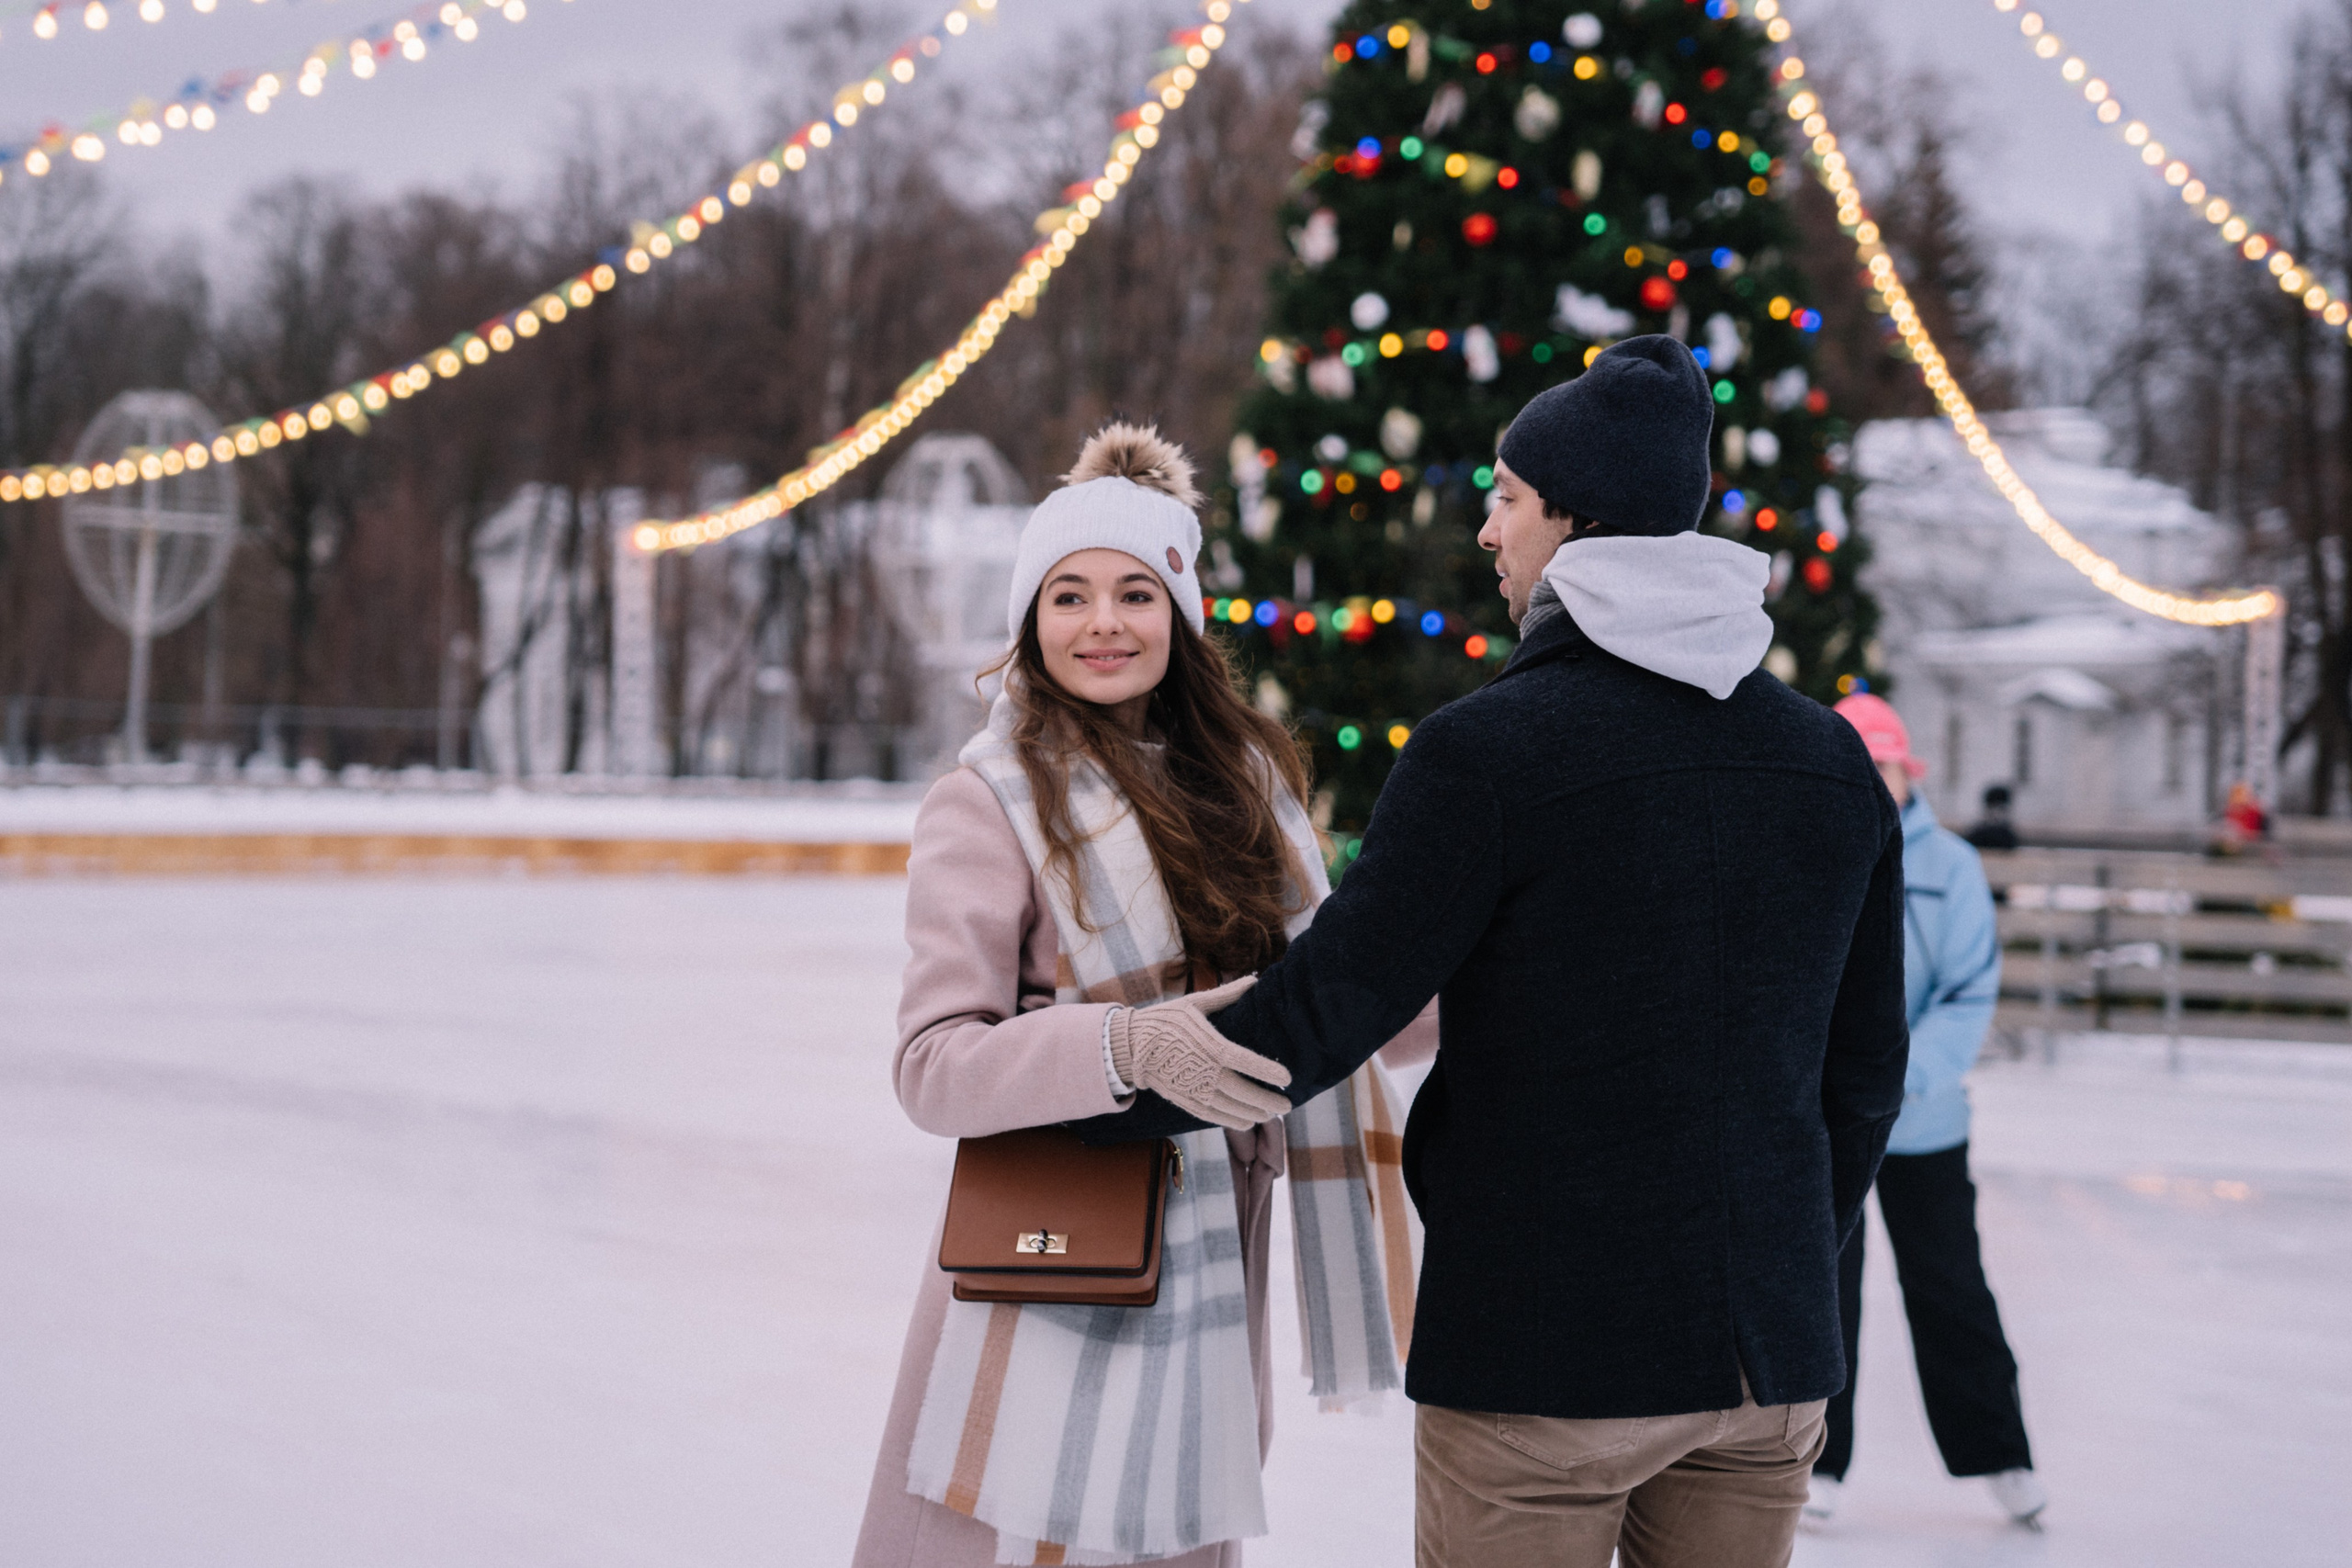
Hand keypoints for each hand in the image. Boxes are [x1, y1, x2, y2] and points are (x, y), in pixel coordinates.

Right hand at [1108, 976, 1291, 1129]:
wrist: (1130, 1046)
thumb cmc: (1165, 1020)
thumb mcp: (1194, 1003)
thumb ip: (1226, 995)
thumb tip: (1253, 979)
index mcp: (1208, 1044)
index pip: (1244, 1060)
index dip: (1267, 1071)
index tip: (1288, 1078)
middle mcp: (1202, 1070)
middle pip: (1241, 1091)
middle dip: (1267, 1101)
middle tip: (1288, 1105)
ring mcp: (1192, 1089)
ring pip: (1229, 1108)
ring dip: (1253, 1114)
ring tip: (1272, 1115)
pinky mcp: (1184, 1100)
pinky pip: (1212, 1116)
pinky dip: (1231, 1121)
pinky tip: (1247, 1123)